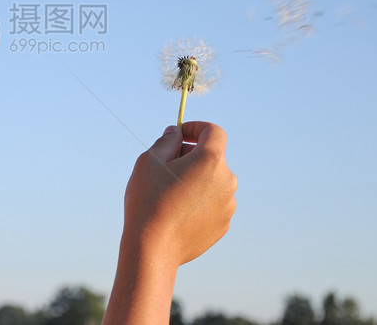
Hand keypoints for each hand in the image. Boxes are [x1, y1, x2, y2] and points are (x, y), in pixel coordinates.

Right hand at [122, 121, 236, 268]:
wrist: (153, 249)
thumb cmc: (148, 200)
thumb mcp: (150, 161)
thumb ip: (167, 141)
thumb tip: (176, 133)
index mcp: (211, 160)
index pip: (214, 132)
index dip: (196, 128)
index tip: (179, 135)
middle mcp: (227, 181)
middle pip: (212, 157)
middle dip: (191, 156)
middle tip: (165, 167)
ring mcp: (228, 205)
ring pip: (212, 182)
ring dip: (195, 180)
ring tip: (168, 194)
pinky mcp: (223, 225)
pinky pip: (212, 203)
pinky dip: (198, 201)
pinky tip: (176, 212)